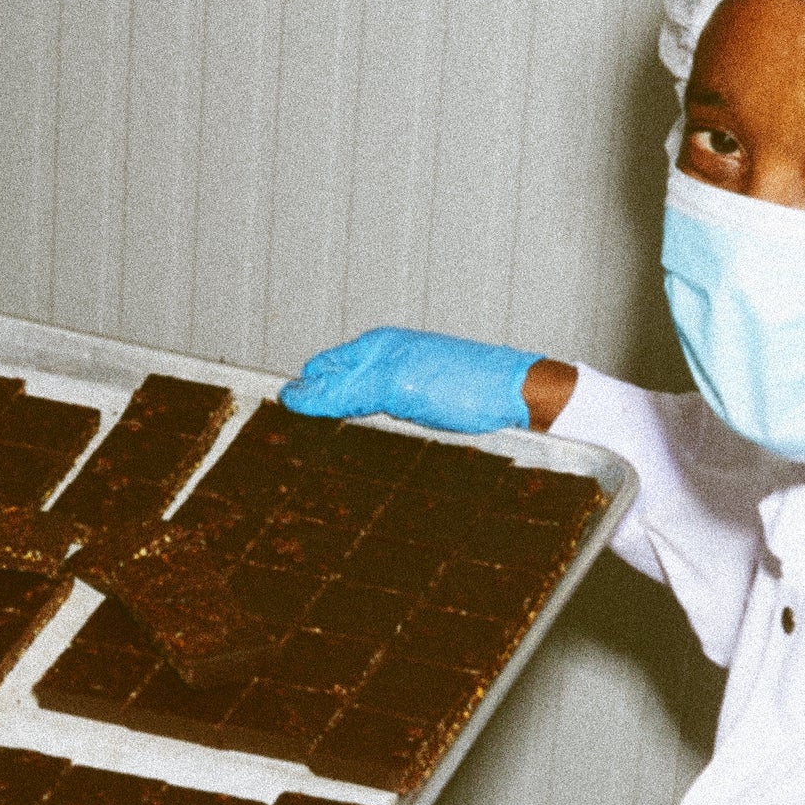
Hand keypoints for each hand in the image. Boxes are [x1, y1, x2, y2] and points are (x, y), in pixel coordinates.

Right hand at [282, 325, 536, 434]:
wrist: (518, 400)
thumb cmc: (465, 384)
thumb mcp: (394, 386)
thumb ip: (343, 390)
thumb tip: (293, 395)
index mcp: (375, 348)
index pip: (318, 370)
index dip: (302, 396)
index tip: (286, 428)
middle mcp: (386, 364)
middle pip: (335, 391)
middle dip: (321, 416)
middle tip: (309, 449)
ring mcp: (403, 387)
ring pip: (357, 411)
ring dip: (347, 432)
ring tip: (338, 457)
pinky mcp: (420, 410)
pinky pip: (381, 424)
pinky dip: (372, 439)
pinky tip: (372, 454)